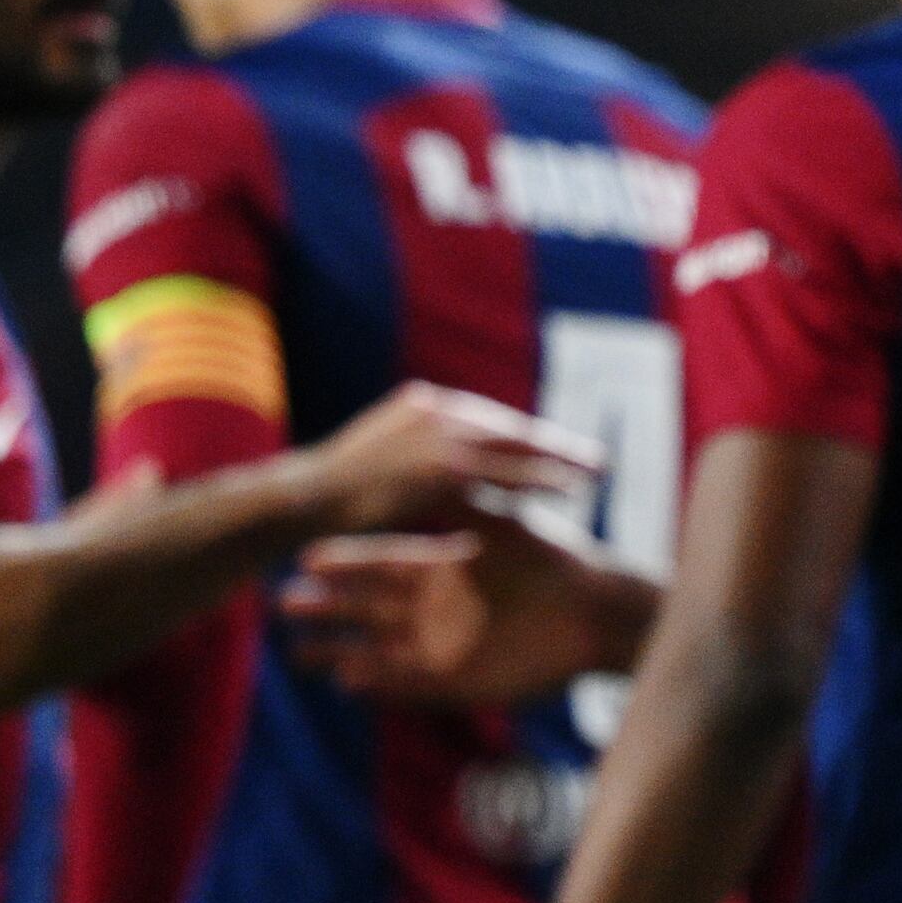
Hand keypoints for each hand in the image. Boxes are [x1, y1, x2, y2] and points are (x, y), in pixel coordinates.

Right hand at [281, 518, 655, 706]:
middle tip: (282, 603)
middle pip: (370, 608)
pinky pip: (411, 685)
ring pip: (379, 649)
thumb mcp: (506, 529)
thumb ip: (468, 508)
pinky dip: (380, 683)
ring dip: (339, 650)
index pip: (384, 564)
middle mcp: (436, 608)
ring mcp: (443, 646)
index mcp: (444, 569)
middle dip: (328, 606)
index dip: (347, 564)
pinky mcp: (460, 682)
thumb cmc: (556, 562)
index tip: (308, 558)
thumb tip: (431, 474)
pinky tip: (346, 681)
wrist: (595, 612)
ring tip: (296, 651)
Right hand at [293, 382, 590, 543]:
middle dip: (556, 442)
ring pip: (519, 445)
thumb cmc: (334, 488)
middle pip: (512, 425)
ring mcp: (444, 437)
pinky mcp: (446, 469)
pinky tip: (571, 491)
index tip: (555, 445)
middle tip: (595, 456)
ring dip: (562, 458)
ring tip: (598, 472)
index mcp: (423, 403)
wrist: (303, 498)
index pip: (487, 418)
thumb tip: (439, 461)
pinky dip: (542, 480)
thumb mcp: (377, 452)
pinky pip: (506, 474)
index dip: (524, 434)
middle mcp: (439, 410)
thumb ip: (413, 447)